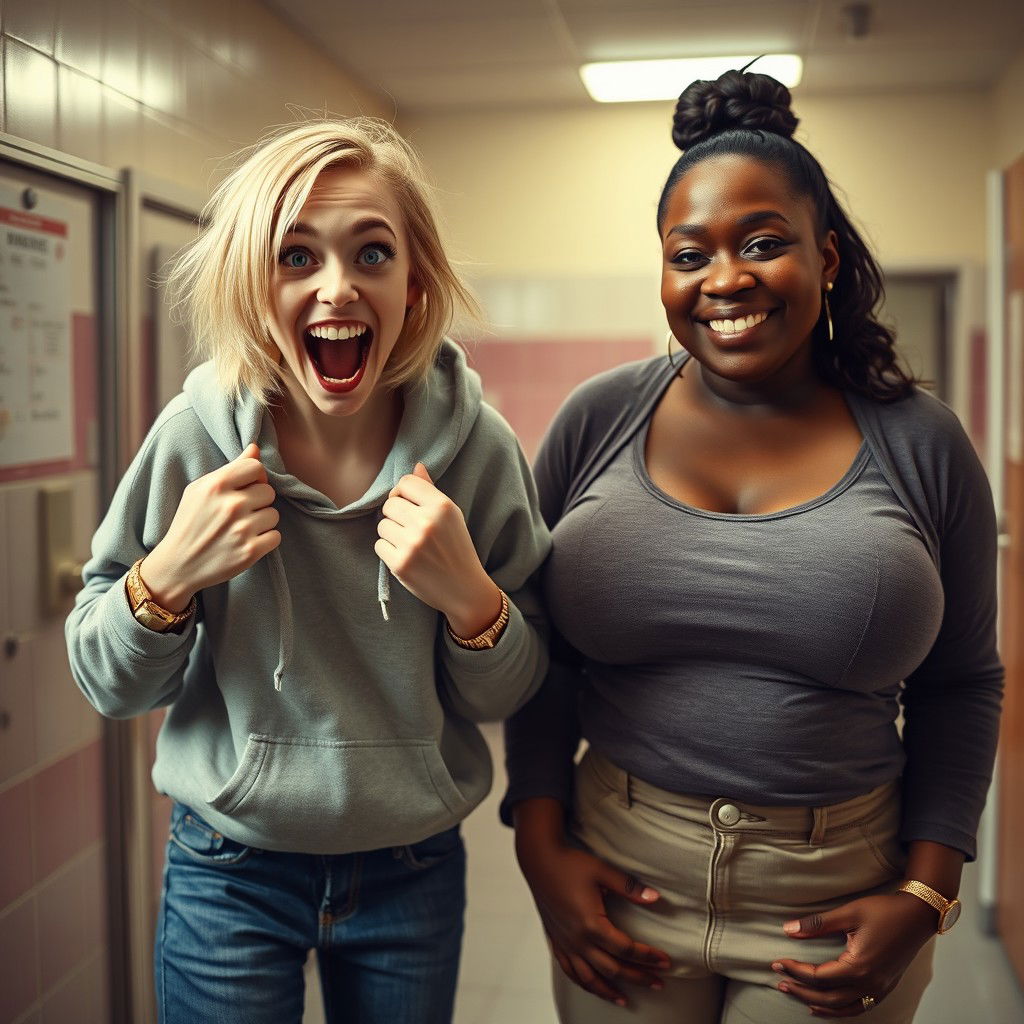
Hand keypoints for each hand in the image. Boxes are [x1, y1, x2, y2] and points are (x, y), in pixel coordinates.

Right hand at [142, 443, 280, 609]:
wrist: (178, 565)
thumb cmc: (190, 522)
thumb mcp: (200, 489)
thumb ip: (231, 468)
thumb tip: (255, 448)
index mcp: (216, 485)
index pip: (256, 467)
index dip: (253, 477)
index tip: (245, 488)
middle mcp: (231, 505)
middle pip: (268, 491)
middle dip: (258, 501)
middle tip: (240, 513)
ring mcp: (241, 529)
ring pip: (274, 514)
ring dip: (262, 521)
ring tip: (242, 528)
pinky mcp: (250, 552)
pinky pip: (276, 536)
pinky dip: (265, 540)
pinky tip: (247, 542)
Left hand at [375, 463, 499, 634]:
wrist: (465, 589)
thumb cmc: (457, 548)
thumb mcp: (452, 516)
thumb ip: (430, 491)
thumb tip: (416, 466)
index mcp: (442, 506)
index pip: (406, 483)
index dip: (402, 493)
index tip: (407, 505)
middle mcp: (427, 522)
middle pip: (390, 504)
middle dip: (395, 515)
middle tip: (410, 529)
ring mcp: (412, 544)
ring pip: (382, 525)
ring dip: (391, 534)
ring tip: (411, 545)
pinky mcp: (400, 564)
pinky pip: (379, 546)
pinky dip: (389, 552)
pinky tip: (406, 558)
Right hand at [516, 827, 669, 1005]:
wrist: (539, 860)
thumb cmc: (570, 863)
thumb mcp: (602, 871)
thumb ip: (629, 887)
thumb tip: (656, 898)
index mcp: (591, 924)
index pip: (626, 948)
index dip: (648, 957)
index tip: (666, 961)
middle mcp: (578, 940)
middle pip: (613, 968)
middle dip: (638, 977)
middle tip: (658, 983)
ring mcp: (565, 943)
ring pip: (589, 978)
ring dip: (609, 991)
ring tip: (625, 999)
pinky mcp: (556, 941)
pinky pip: (570, 971)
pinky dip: (584, 983)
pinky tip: (593, 985)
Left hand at [771, 891, 937, 1016]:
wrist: (917, 915)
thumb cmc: (884, 911)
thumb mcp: (848, 913)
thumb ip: (817, 924)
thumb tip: (788, 930)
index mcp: (858, 967)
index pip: (818, 977)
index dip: (795, 970)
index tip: (777, 962)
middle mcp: (869, 984)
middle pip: (827, 998)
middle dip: (800, 990)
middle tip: (780, 980)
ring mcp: (879, 989)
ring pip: (842, 1008)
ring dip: (817, 1004)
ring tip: (796, 994)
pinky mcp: (884, 988)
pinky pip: (858, 1007)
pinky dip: (839, 1010)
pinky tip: (825, 1006)